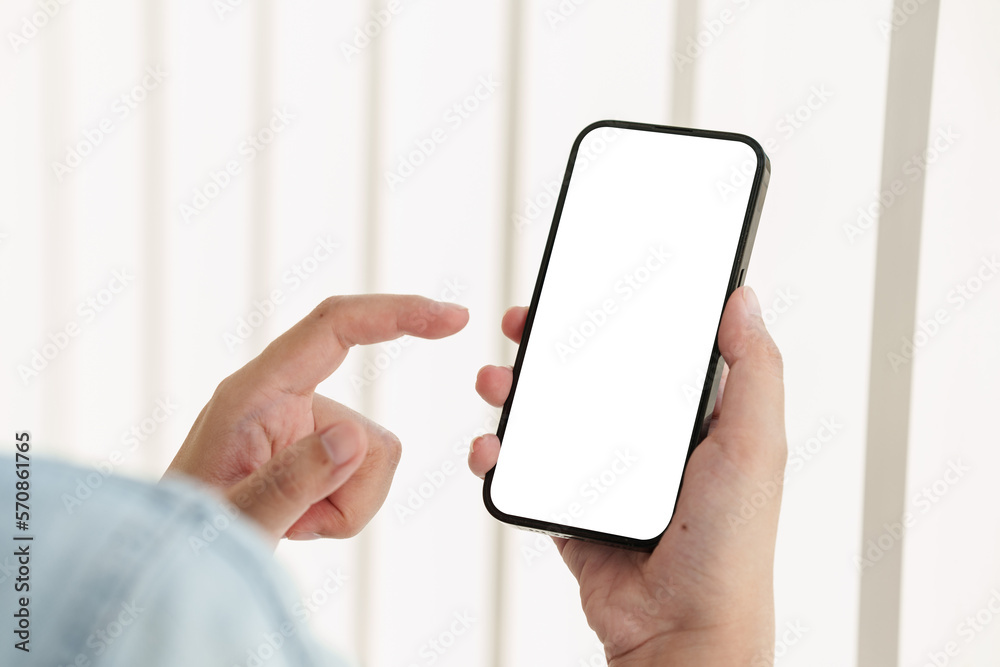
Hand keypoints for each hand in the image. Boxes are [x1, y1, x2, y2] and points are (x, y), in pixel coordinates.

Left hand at [166, 295, 468, 546]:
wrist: (174, 564)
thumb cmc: (187, 539)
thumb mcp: (233, 520)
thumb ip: (291, 480)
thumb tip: (355, 435)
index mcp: (254, 392)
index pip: (334, 327)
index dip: (396, 314)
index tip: (453, 319)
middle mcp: (282, 398)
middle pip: (367, 429)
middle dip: (350, 491)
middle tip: (298, 529)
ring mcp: (304, 426)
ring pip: (374, 458)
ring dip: (343, 506)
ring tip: (289, 527)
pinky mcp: (318, 449)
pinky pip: (369, 476)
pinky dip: (344, 511)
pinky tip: (300, 522)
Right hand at [470, 287, 785, 665]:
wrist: (681, 633)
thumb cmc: (730, 546)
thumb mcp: (753, 445)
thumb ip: (754, 370)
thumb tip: (744, 299)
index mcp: (691, 422)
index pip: (649, 352)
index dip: (616, 316)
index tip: (585, 290)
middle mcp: (645, 445)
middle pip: (588, 379)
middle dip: (550, 350)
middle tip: (523, 327)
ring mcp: (604, 479)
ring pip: (550, 421)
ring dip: (516, 395)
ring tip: (496, 382)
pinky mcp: (571, 513)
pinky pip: (527, 475)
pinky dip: (501, 458)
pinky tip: (492, 447)